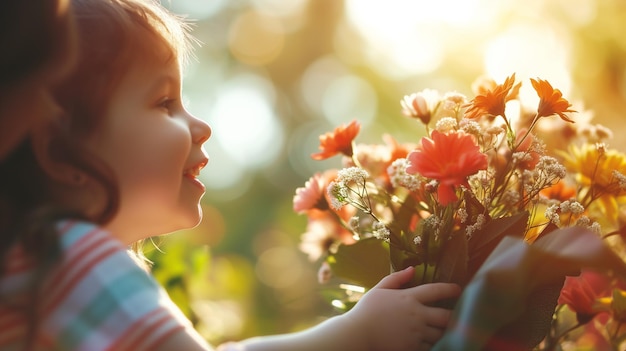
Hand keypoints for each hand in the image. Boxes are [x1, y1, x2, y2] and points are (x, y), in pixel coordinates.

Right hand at [344, 267, 460, 350]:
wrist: (358, 334)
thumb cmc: (366, 311)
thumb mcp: (379, 289)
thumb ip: (396, 278)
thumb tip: (412, 269)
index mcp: (409, 298)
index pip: (436, 290)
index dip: (450, 289)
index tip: (458, 289)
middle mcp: (417, 314)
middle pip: (446, 316)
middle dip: (454, 316)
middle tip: (457, 316)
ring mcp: (416, 332)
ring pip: (440, 334)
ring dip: (443, 332)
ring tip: (445, 330)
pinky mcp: (413, 347)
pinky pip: (431, 347)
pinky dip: (433, 345)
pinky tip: (432, 342)